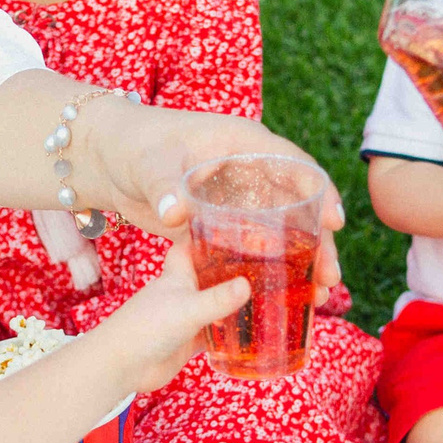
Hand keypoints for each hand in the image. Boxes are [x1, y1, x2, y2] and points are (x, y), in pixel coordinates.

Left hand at [92, 102, 347, 301]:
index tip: (334, 222)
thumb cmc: (132, 148)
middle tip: (331, 276)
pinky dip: (272, 270)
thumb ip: (163, 187)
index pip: (295, 164)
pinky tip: (287, 297)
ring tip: (320, 294)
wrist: (108, 163)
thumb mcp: (149, 164)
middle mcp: (250, 172)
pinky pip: (256, 248)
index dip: (320, 191)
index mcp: (243, 144)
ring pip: (283, 231)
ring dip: (302, 261)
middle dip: (320, 241)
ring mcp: (239, 201)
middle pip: (298, 206)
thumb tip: (176, 211)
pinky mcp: (224, 225)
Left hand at [95, 246, 249, 394]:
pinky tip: (246, 333)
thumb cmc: (147, 326)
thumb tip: (248, 285)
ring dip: (230, 304)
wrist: (122, 364)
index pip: (189, 248)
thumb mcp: (189, 308)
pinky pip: (212, 335)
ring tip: (262, 298)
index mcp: (176, 276)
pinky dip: (226, 334)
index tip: (230, 232)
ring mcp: (184, 318)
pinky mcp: (187, 342)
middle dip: (227, 272)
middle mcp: (181, 294)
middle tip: (258, 267)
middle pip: (206, 276)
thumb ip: (218, 298)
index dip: (204, 239)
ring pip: (212, 307)